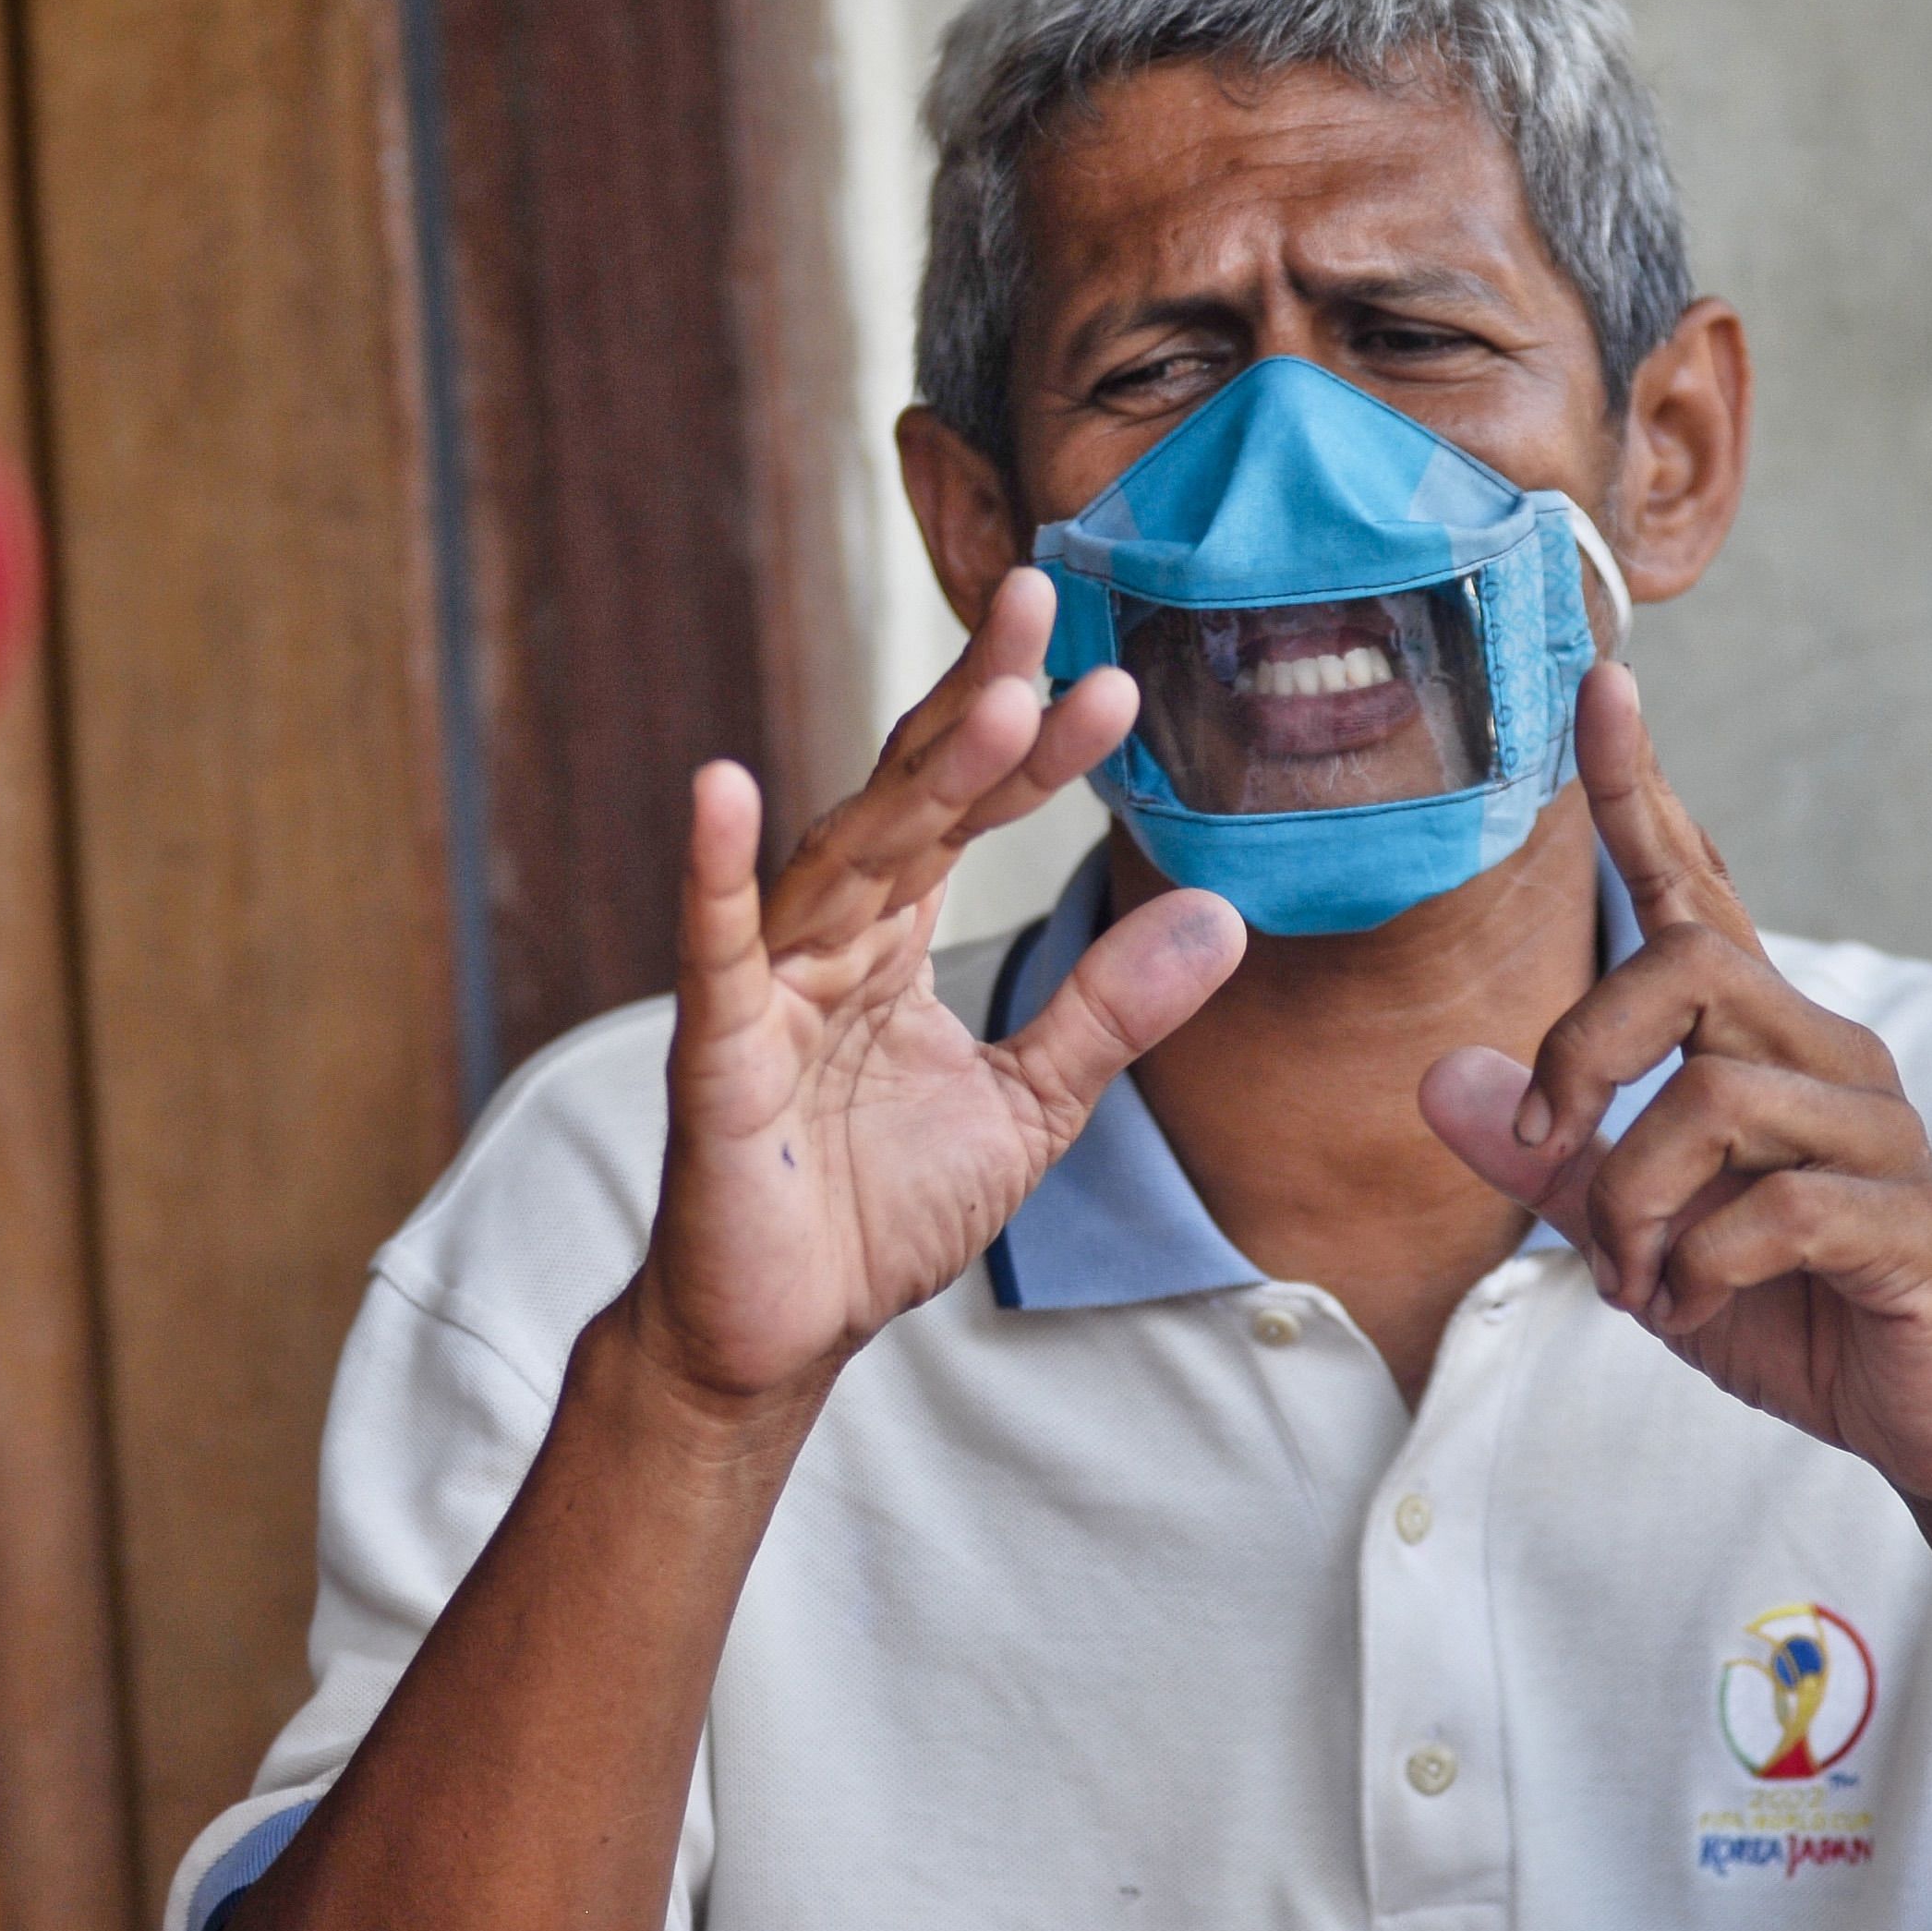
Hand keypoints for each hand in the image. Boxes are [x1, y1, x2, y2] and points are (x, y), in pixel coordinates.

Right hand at [636, 569, 1243, 1410]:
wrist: (783, 1332)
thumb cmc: (875, 1213)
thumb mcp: (1030, 1106)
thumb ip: (1109, 1010)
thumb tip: (1219, 913)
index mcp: (894, 939)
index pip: (972, 814)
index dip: (1039, 748)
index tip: (1114, 679)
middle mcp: (830, 939)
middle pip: (909, 797)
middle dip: (976, 701)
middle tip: (1045, 598)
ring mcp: (769, 987)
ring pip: (845, 856)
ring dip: (914, 777)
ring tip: (993, 699)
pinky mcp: (718, 1053)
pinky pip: (714, 950)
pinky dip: (712, 870)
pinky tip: (717, 787)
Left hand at [1418, 666, 1931, 1508]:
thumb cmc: (1783, 1304)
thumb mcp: (1631, 1233)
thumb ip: (1543, 1157)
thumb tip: (1437, 1080)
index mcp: (1756, 1041)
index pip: (1693, 888)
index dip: (1642, 792)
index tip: (1600, 689)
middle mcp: (1822, 1057)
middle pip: (1685, 968)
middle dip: (1582, 1054)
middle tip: (1548, 1154)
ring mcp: (1873, 1132)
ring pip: (1714, 1099)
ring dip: (1635, 1201)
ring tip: (1635, 1276)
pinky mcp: (1905, 1220)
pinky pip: (1776, 1207)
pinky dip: (1698, 1267)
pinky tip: (1690, 1306)